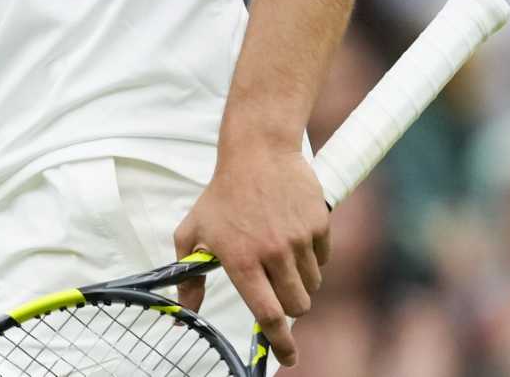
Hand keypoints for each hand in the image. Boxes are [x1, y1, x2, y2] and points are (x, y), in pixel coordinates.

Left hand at [173, 143, 329, 366]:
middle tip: (276, 291)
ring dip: (300, 281)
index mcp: (240, 259)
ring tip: (280, 256)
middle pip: (296, 306)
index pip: (266, 314)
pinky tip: (294, 238)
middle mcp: (272, 253)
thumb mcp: (193, 231)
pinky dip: (312, 259)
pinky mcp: (319, 225)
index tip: (287, 357)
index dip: (279, 342)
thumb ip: (189, 273)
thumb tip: (186, 307)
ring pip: (311, 285)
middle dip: (289, 308)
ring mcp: (298, 239)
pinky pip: (323, 260)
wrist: (257, 152)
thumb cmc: (221, 195)